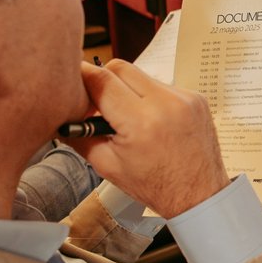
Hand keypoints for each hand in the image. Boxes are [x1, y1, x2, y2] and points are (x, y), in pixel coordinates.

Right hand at [65, 61, 227, 217]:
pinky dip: (148, 96)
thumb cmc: (154, 186)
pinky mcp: (195, 97)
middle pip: (119, 68)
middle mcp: (165, 103)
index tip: (71, 80)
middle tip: (97, 104)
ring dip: (126, 89)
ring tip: (125, 116)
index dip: (80, 76)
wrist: (199, 194)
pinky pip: (161, 85)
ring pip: (140, 74)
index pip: (100, 80)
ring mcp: (184, 97)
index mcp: (140, 123)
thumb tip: (62, 110)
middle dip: (102, 81)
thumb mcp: (106, 165)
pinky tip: (149, 119)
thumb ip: (79, 133)